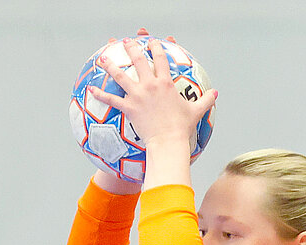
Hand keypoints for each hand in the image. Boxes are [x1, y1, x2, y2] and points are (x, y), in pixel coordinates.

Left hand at [87, 31, 216, 152]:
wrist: (168, 141)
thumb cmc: (182, 128)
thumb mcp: (196, 112)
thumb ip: (205, 100)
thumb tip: (215, 93)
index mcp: (166, 82)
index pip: (160, 58)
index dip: (155, 47)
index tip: (151, 41)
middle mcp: (151, 85)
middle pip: (138, 60)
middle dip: (131, 48)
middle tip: (125, 42)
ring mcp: (138, 95)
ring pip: (121, 75)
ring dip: (110, 65)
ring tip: (102, 58)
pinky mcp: (129, 107)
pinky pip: (112, 99)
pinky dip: (100, 95)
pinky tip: (91, 90)